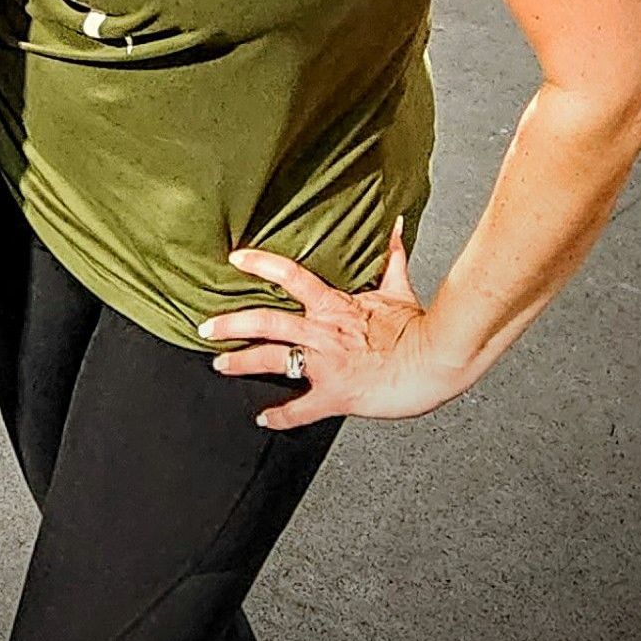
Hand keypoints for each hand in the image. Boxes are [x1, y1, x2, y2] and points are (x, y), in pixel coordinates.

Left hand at [199, 218, 457, 428]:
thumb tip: (395, 223)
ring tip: (219, 364)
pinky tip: (263, 417)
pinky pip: (300, 408)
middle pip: (266, 320)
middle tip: (204, 325)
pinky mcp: (336, 395)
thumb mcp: (399, 287)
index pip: (289, 275)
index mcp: (334, 305)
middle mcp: (323, 332)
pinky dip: (280, 415)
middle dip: (230, 323)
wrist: (436, 361)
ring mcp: (326, 364)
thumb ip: (390, 255)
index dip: (259, 264)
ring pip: (272, 359)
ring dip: (241, 362)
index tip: (235, 258)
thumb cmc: (418, 327)